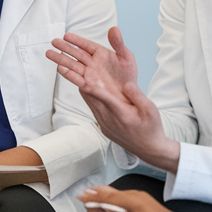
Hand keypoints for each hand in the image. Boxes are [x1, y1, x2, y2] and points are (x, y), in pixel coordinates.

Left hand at [47, 27, 179, 173]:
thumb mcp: (150, 111)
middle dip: (74, 77)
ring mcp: (103, 121)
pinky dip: (85, 91)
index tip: (75, 72)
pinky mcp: (102, 123)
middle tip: (60, 62)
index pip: (100, 95)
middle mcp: (106, 117)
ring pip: (86, 99)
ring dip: (76, 83)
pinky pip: (91, 104)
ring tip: (64, 67)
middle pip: (87, 94)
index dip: (87, 83)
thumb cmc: (151, 129)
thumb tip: (128, 84)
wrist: (148, 149)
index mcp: (119, 112)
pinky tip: (82, 83)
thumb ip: (138, 97)